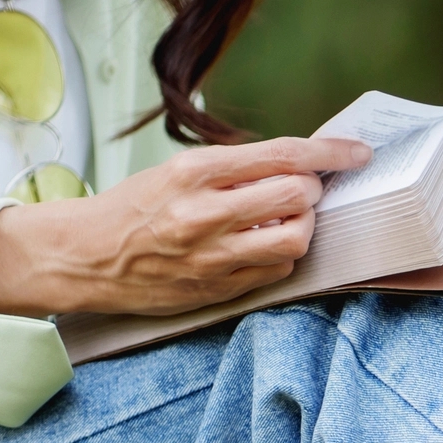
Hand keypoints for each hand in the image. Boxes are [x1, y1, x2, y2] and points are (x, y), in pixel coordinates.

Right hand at [0, 137, 371, 316]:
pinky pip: (275, 270)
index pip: (283, 155)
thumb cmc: (133, 208)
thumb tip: (298, 164)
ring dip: (302, 225)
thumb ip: (235, 169)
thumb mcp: (177, 171)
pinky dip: (281, 254)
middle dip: (311, 189)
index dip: (330, 153)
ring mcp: (212, 256)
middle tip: (301, 189)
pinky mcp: (215, 288)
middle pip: (297, 195)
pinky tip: (264, 245)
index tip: (357, 153)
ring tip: (285, 219)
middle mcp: (205, 213)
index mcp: (195, 172)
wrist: (85, 256)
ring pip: (294, 237)